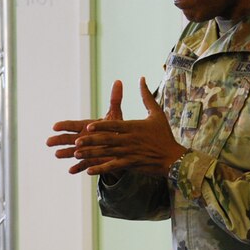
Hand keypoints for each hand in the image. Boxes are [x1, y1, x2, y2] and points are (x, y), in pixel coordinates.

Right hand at [47, 80, 124, 173]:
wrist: (122, 146)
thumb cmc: (115, 128)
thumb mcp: (115, 114)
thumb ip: (115, 99)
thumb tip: (118, 81)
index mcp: (87, 127)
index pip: (73, 125)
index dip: (64, 126)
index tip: (55, 126)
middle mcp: (83, 138)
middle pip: (69, 139)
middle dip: (59, 140)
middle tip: (48, 142)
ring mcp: (86, 150)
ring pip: (73, 152)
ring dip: (66, 153)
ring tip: (57, 155)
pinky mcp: (92, 161)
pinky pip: (83, 165)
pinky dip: (78, 168)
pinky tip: (71, 170)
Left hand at [72, 77, 186, 176]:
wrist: (173, 157)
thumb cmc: (164, 135)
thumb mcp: (157, 113)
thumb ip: (146, 96)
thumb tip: (141, 79)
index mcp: (134, 127)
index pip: (114, 126)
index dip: (101, 127)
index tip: (88, 127)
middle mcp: (130, 140)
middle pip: (107, 140)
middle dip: (91, 141)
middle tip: (76, 141)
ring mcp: (130, 153)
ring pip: (107, 153)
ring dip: (91, 154)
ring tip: (77, 154)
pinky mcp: (131, 164)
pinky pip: (113, 167)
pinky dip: (100, 169)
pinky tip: (89, 170)